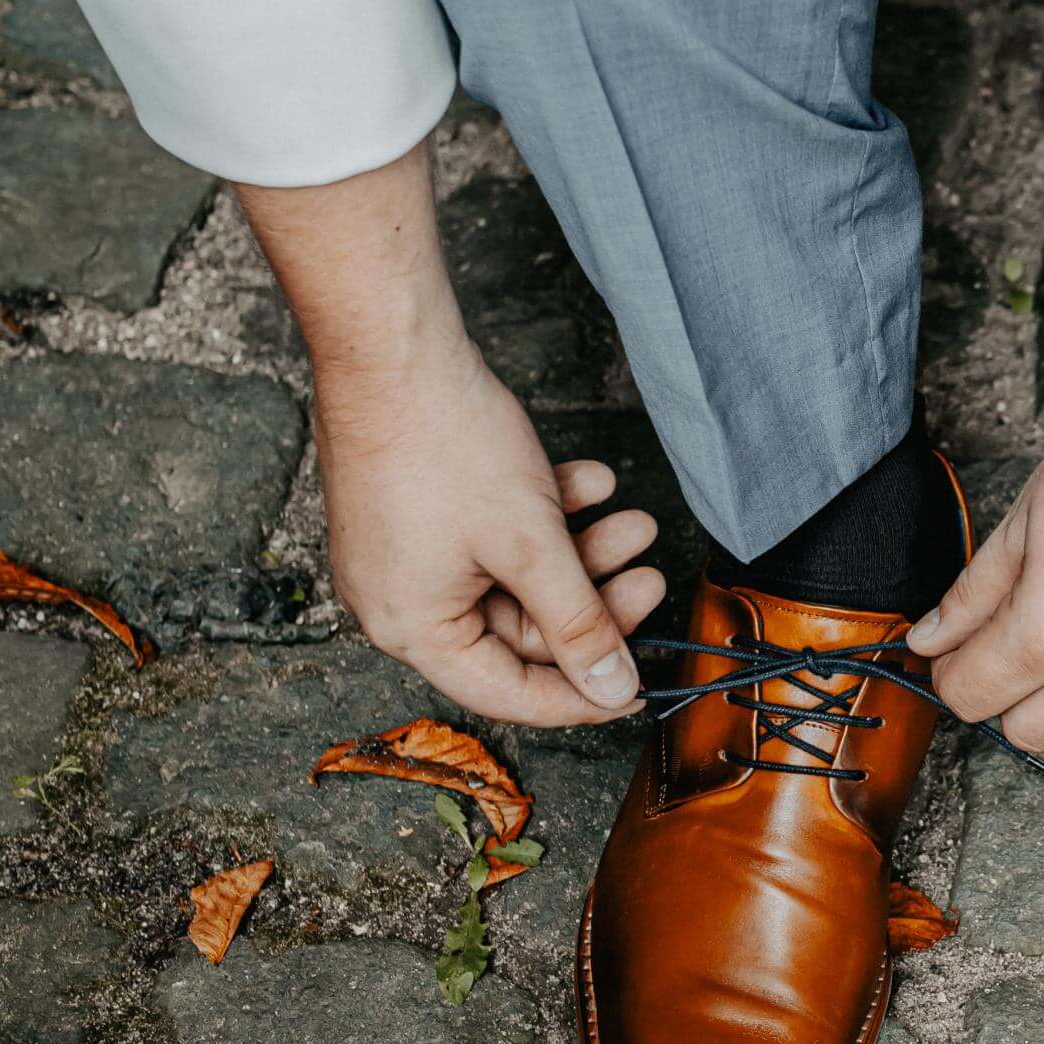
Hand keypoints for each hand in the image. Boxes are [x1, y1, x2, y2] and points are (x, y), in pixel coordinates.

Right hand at [318, 335, 667, 725]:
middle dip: (592, 598)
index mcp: (413, 629)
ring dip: (580, 550)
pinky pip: (494, 535)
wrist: (394, 348)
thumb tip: (610, 687)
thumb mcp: (531, 546)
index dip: (580, 696)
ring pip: (516, 576)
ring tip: (633, 519)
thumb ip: (577, 623)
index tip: (637, 688)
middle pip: (519, 630)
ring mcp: (410, 554)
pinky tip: (588, 481)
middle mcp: (401, 601)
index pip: (508, 692)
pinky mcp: (423, 512)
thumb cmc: (444, 444)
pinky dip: (544, 513)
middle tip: (649, 573)